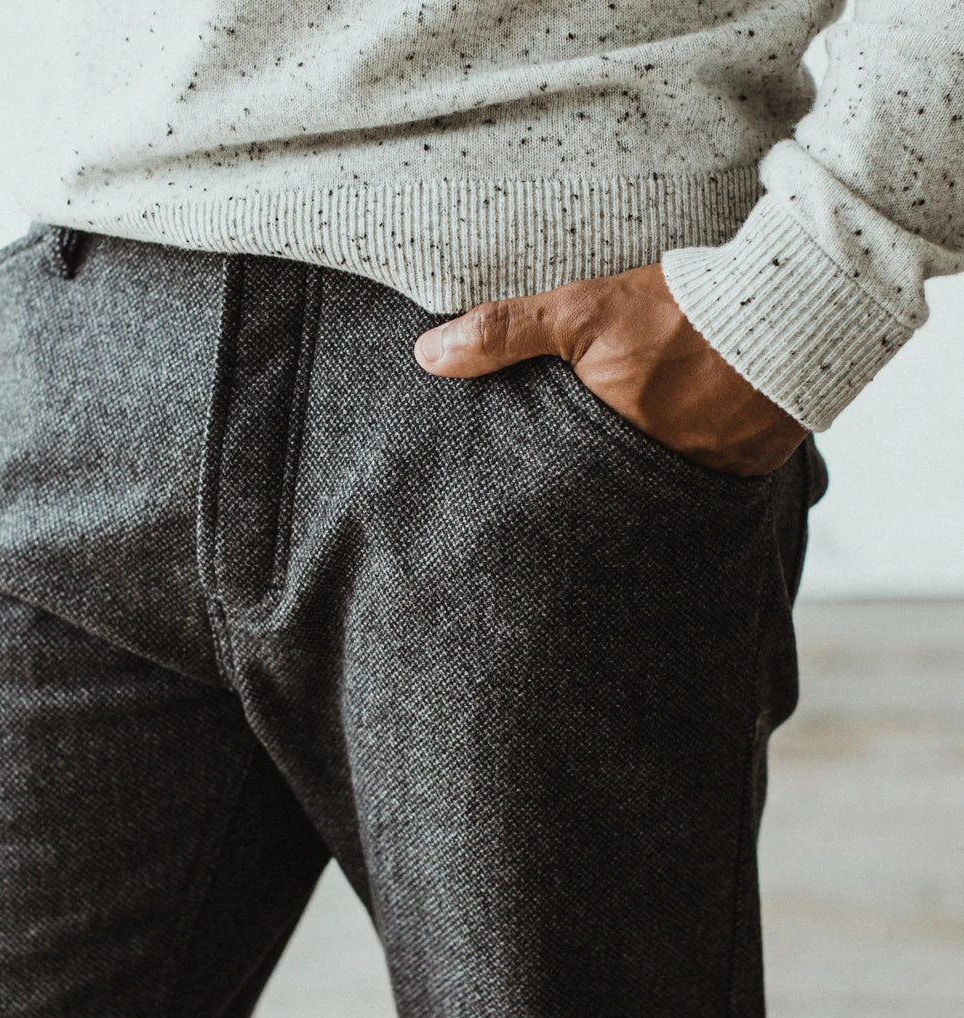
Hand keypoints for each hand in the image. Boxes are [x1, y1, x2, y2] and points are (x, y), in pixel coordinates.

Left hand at [413, 262, 808, 476]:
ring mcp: (698, 483)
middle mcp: (651, 480)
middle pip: (595, 502)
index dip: (528, 493)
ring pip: (642, 498)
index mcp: (606, 447)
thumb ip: (505, 333)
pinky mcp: (738, 477)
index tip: (501, 502)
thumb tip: (427, 355)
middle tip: (550, 501)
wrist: (794, 309)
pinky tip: (666, 457)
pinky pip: (692, 487)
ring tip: (608, 479)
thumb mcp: (583, 314)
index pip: (549, 490)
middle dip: (572, 499)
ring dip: (623, 490)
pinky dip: (674, 475)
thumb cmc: (685, 313)